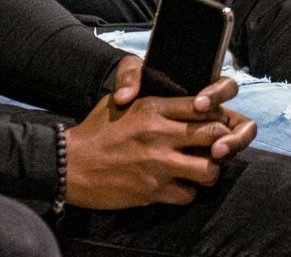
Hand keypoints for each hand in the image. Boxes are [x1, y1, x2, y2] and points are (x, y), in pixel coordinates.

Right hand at [65, 60, 253, 209]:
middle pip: (214, 135)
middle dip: (220, 142)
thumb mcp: (117, 102)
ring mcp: (158, 164)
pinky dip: (187, 192)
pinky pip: (189, 194)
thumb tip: (172, 99)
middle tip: (214, 147)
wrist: (70, 164)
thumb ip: (146, 97)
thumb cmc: (94, 132)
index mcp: (151, 108)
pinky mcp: (154, 190)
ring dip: (208, 171)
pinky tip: (177, 186)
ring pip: (209, 170)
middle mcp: (159, 134)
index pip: (201, 107)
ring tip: (199, 169)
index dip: (214, 115)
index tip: (212, 122)